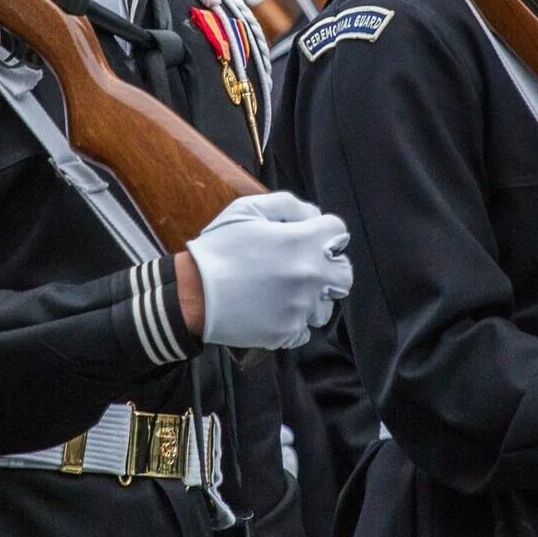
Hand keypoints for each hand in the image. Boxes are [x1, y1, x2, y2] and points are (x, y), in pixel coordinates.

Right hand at [185, 192, 351, 350]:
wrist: (193, 293)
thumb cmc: (219, 249)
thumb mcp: (247, 209)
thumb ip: (288, 205)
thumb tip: (312, 216)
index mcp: (302, 242)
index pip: (337, 231)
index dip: (322, 230)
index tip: (307, 236)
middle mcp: (309, 275)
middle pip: (344, 273)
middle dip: (329, 267)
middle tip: (304, 266)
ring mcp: (301, 307)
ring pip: (327, 305)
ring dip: (313, 298)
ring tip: (287, 292)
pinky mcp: (288, 331)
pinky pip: (305, 329)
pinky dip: (294, 321)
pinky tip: (275, 311)